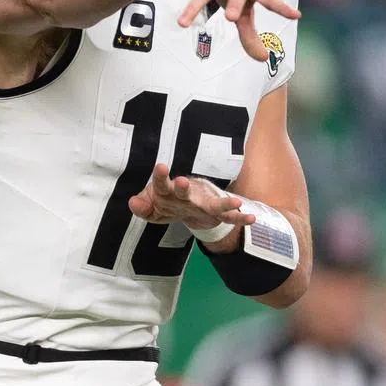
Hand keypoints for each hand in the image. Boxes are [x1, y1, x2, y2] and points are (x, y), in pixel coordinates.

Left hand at [128, 163, 255, 230]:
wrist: (188, 207)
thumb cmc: (169, 202)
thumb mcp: (152, 208)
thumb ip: (142, 207)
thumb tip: (133, 203)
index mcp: (169, 192)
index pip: (161, 184)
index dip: (160, 176)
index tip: (160, 167)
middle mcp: (187, 195)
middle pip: (185, 191)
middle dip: (184, 187)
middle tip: (182, 181)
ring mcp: (203, 203)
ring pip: (213, 204)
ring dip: (223, 203)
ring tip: (235, 202)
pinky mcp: (215, 212)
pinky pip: (229, 216)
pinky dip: (240, 217)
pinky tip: (251, 218)